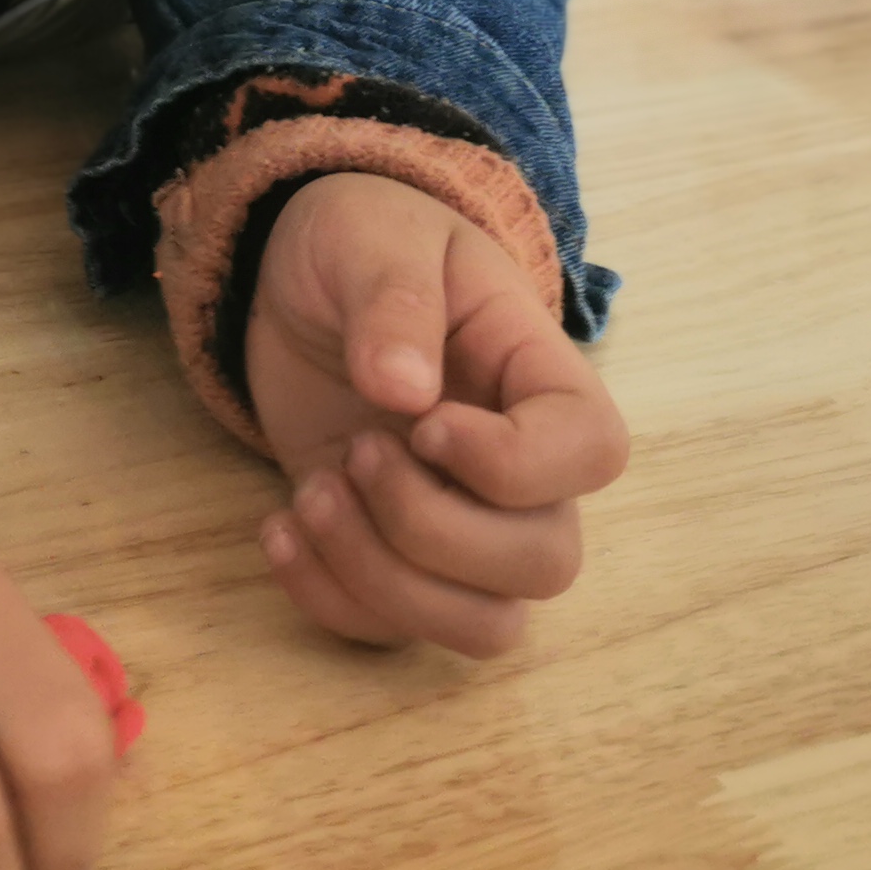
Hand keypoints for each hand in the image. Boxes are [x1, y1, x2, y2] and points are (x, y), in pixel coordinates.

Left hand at [243, 171, 627, 655]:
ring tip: (313, 496)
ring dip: (386, 582)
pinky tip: (279, 524)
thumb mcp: (374, 238)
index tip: (425, 422)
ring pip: (484, 624)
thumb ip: (395, 302)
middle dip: (432, 529)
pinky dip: (331, 599)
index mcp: (541, 376)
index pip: (591, 454)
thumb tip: (405, 391)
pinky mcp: (393, 553)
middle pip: (543, 563)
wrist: (302, 275)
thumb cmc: (365, 240)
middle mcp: (523, 468)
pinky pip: (395, 631)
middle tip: (358, 450)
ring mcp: (462, 522)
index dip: (512, 464)